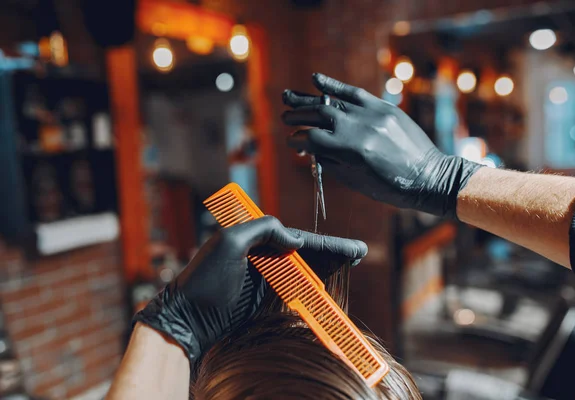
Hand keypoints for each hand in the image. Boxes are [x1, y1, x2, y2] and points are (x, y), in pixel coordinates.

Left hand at [134, 216, 367, 361]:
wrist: (186, 318)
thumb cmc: (203, 278)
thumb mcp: (229, 242)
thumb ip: (262, 229)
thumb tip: (294, 238)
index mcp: (255, 238)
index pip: (297, 238)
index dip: (326, 243)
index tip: (352, 247)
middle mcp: (261, 256)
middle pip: (304, 253)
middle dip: (331, 253)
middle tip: (358, 253)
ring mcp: (263, 278)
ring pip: (302, 271)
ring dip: (325, 269)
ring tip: (348, 264)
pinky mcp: (261, 299)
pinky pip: (293, 291)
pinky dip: (311, 289)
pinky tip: (326, 287)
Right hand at [282, 73, 482, 218]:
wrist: (430, 177)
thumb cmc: (392, 187)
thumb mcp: (356, 180)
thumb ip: (331, 161)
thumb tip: (310, 147)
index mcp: (352, 151)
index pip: (312, 139)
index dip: (297, 140)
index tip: (291, 142)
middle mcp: (360, 128)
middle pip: (318, 115)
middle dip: (297, 116)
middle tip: (285, 118)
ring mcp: (373, 114)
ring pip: (332, 102)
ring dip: (309, 101)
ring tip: (289, 98)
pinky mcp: (384, 107)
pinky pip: (355, 92)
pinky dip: (334, 85)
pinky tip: (315, 79)